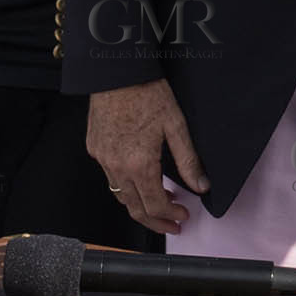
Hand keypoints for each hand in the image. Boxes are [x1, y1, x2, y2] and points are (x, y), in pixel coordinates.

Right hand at [87, 81, 209, 234]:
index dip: (170, 215)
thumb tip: (201, 186)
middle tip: (172, 225)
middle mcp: (116, 167)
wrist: (117, 71)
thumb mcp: (176, 125)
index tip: (183, 215)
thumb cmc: (147, 92)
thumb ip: (188, 160)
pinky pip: (109, 177)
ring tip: (158, 205)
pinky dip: (125, 186)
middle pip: (135, 209)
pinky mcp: (94, 149)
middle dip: (155, 221)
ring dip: (139, 205)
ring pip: (120, 196)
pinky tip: (138, 180)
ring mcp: (102, 159)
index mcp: (139, 164)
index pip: (155, 205)